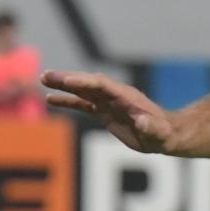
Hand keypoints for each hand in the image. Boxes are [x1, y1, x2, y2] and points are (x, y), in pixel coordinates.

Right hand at [42, 70, 175, 153]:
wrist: (166, 135)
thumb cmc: (164, 134)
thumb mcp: (159, 132)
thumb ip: (151, 127)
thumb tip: (143, 121)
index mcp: (127, 97)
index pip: (102, 85)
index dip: (85, 82)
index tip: (66, 80)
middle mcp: (115, 96)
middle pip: (88, 83)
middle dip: (68, 79)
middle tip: (46, 75)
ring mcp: (109, 102)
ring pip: (82, 91)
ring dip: (64, 86)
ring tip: (43, 80)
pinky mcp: (104, 112)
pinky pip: (83, 104)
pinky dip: (67, 100)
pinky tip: (50, 99)